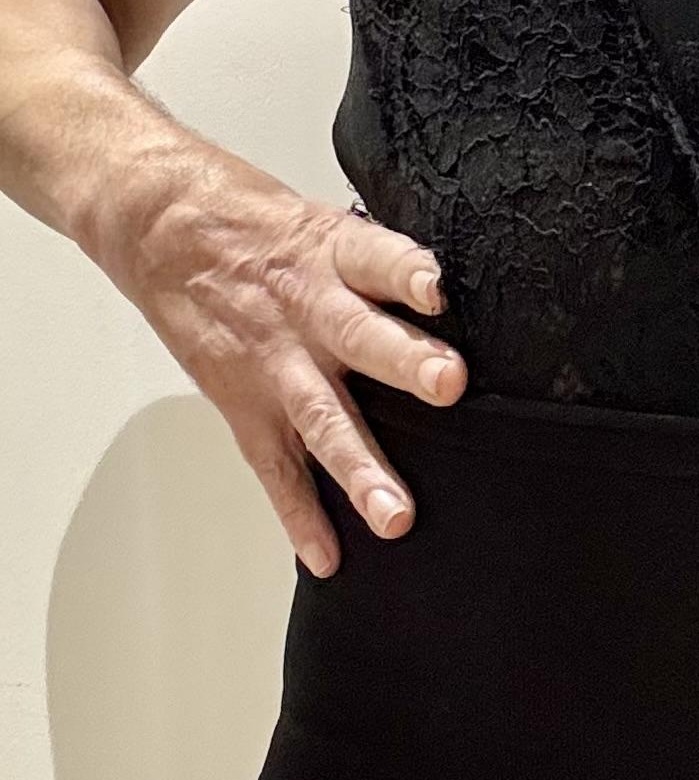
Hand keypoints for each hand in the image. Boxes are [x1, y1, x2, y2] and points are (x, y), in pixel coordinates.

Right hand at [89, 141, 463, 574]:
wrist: (161, 226)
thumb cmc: (258, 227)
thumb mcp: (322, 223)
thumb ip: (380, 265)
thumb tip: (455, 297)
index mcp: (330, 255)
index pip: (374, 258)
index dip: (406, 271)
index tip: (436, 289)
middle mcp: (308, 311)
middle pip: (359, 339)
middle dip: (405, 364)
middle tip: (449, 385)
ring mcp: (275, 363)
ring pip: (321, 418)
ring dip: (360, 467)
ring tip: (395, 515)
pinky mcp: (246, 403)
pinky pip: (275, 466)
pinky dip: (299, 514)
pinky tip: (327, 556)